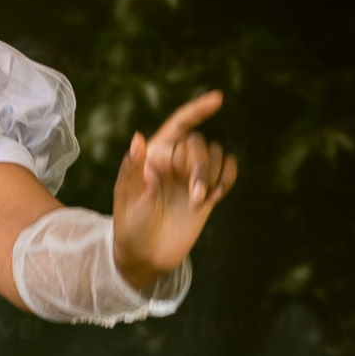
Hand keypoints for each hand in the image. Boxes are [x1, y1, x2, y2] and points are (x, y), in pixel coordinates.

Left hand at [112, 91, 236, 289]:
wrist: (146, 256)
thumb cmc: (130, 226)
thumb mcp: (127, 198)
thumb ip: (133, 168)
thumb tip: (138, 138)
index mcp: (153, 155)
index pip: (178, 124)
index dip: (197, 110)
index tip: (218, 99)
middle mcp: (174, 160)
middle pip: (200, 144)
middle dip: (202, 166)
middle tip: (195, 196)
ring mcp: (191, 175)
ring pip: (216, 155)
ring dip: (213, 176)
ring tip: (200, 201)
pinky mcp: (206, 191)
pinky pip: (226, 170)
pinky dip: (227, 178)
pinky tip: (215, 196)